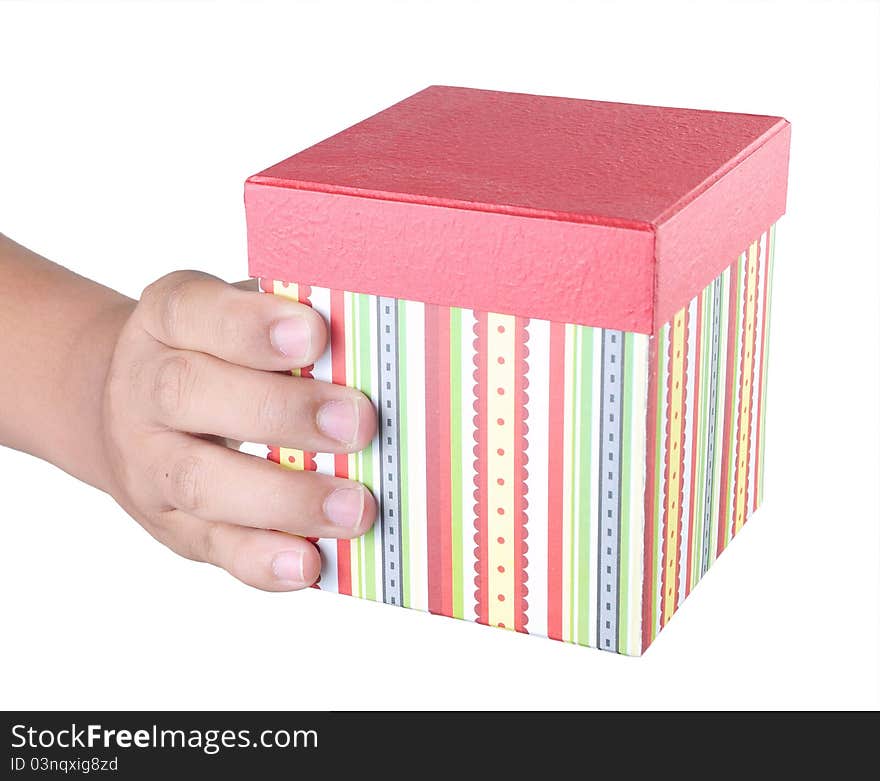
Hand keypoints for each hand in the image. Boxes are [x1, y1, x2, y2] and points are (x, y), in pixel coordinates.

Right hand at [100, 271, 376, 590]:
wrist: (138, 410)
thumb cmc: (219, 354)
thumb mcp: (238, 317)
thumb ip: (289, 324)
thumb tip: (370, 349)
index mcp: (167, 319)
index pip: (192, 310)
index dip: (251, 325)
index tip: (315, 335)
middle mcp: (143, 387)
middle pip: (190, 393)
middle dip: (281, 412)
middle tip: (357, 423)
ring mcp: (149, 463)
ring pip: (200, 482)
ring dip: (285, 499)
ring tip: (353, 508)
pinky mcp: (171, 523)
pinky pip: (211, 546)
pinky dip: (261, 560)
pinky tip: (308, 564)